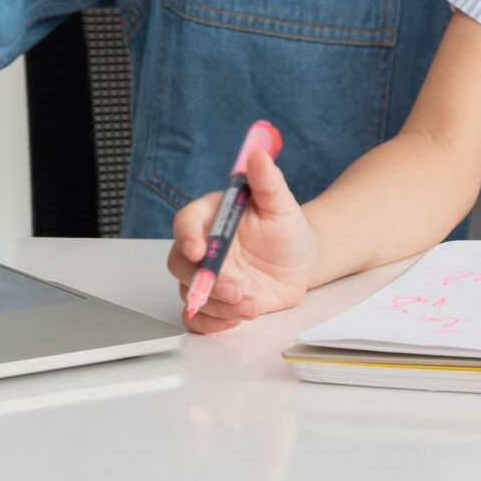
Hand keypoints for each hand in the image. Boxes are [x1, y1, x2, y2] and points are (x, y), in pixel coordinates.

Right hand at [167, 147, 317, 332]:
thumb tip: (258, 156)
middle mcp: (202, 249)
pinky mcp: (216, 303)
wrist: (301, 259)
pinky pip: (198, 319)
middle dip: (202, 279)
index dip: (186, 235)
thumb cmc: (285, 227)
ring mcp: (207, 278)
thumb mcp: (281, 203)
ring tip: (250, 304)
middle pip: (179, 264)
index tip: (199, 248)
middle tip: (233, 287)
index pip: (186, 222)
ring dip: (216, 305)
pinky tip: (238, 318)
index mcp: (211, 218)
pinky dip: (212, 324)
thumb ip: (267, 182)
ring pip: (190, 295)